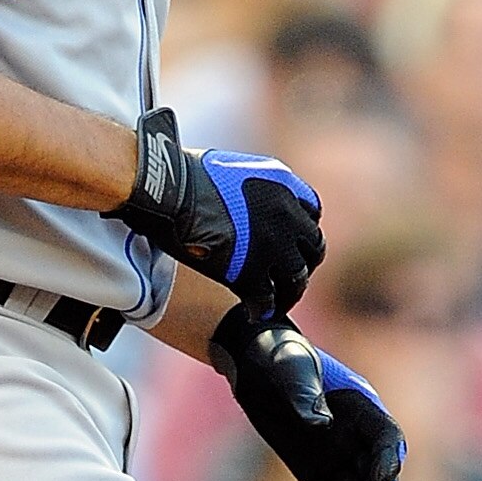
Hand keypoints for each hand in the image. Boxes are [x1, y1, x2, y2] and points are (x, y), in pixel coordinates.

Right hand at [113, 107, 324, 316]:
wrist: (168, 191)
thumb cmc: (185, 175)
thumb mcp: (234, 167)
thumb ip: (254, 188)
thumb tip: (250, 206)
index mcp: (283, 184)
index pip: (312, 213)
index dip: (302, 231)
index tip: (293, 242)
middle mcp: (286, 214)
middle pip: (313, 248)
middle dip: (303, 263)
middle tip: (290, 276)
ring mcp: (272, 245)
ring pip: (297, 279)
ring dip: (290, 293)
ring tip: (279, 302)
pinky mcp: (252, 272)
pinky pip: (268, 300)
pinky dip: (264, 309)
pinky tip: (256, 313)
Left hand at [212, 304, 404, 480]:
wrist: (254, 363)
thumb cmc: (278, 357)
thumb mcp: (292, 369)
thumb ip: (307, 396)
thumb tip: (321, 425)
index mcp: (361, 407)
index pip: (386, 439)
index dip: (388, 460)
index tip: (381, 479)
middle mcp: (357, 435)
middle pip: (379, 473)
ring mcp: (339, 456)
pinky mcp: (318, 473)